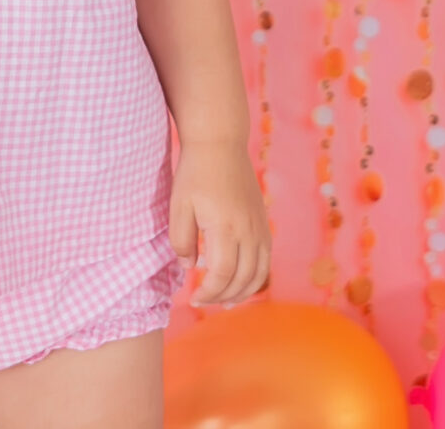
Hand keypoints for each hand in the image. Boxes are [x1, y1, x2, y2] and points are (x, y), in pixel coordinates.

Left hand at [169, 139, 270, 306]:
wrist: (220, 142)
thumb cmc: (195, 172)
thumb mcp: (178, 206)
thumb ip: (182, 241)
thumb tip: (189, 267)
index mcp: (225, 227)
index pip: (221, 275)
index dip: (208, 292)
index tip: (193, 299)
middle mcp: (248, 230)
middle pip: (243, 278)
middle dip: (223, 296)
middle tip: (204, 301)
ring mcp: (259, 226)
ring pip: (260, 272)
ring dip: (244, 292)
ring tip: (226, 302)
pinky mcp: (263, 221)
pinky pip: (266, 258)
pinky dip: (256, 276)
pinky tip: (243, 281)